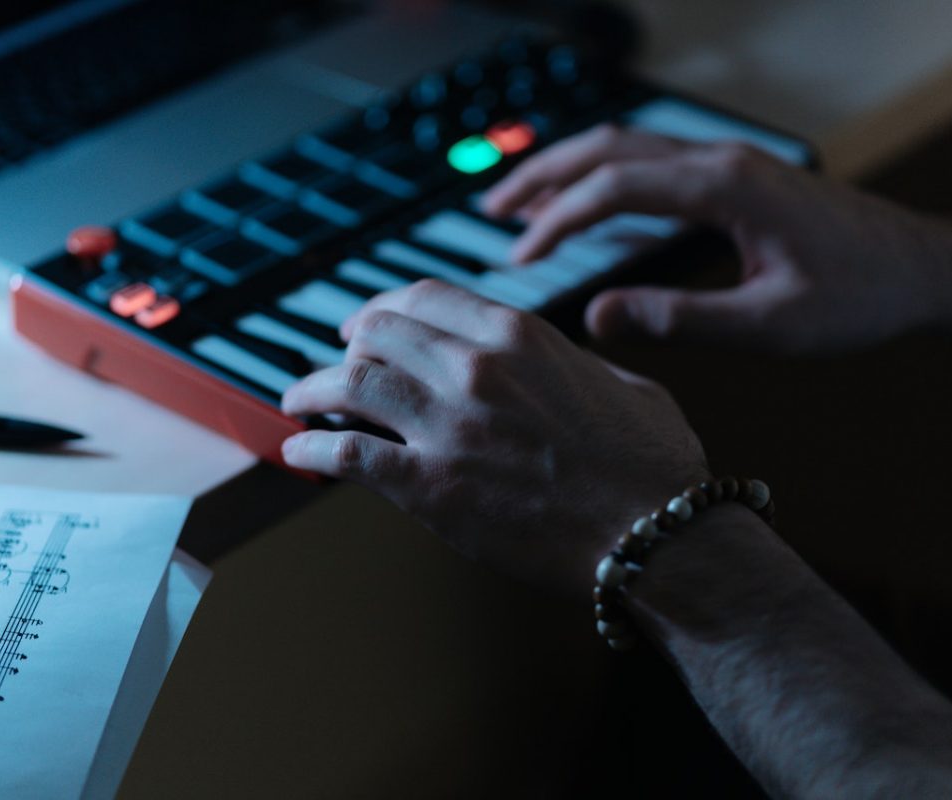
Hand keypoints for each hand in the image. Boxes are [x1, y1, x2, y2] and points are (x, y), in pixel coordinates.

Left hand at [279, 280, 707, 594]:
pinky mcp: (431, 487)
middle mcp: (474, 368)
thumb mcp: (623, 383)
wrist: (654, 537)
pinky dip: (313, 452)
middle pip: (376, 333)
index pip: (423, 297)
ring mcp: (448, 427)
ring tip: (297, 403)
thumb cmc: (650, 465)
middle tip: (332, 364)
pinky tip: (299, 455)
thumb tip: (559, 357)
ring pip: (349, 384)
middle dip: (346, 346)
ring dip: (312, 390)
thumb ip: (574, 361)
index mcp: (518, 335)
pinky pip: (349, 456)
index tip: (366, 324)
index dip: (383, 306)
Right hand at [482, 124, 951, 354]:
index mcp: (726, 187)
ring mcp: (729, 163)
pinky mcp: (736, 177)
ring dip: (570, 172)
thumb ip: (681, 321)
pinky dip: (606, 180)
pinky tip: (589, 208)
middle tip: (491, 211)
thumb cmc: (860, 297)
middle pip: (609, 147)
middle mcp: (721, 161)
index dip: (558, 219)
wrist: (924, 270)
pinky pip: (653, 164)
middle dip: (544, 176)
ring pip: (628, 148)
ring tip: (519, 204)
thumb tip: (598, 317)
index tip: (517, 257)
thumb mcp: (769, 325)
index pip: (615, 187)